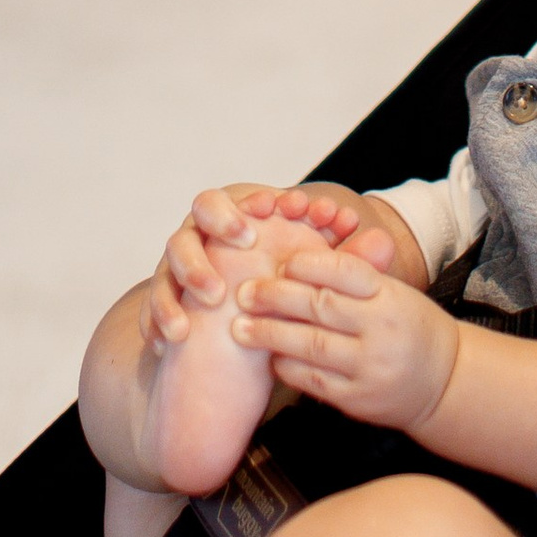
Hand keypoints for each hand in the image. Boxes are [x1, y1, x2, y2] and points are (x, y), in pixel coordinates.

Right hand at [142, 184, 375, 355]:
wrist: (234, 334)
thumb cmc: (278, 289)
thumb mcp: (311, 275)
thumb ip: (344, 260)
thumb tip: (384, 244)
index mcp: (235, 220)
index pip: (236, 197)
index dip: (252, 200)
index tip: (277, 208)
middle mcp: (202, 237)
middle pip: (198, 214)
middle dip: (219, 223)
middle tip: (246, 236)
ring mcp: (177, 268)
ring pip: (170, 258)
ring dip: (190, 274)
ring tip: (213, 297)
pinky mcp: (164, 302)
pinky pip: (152, 307)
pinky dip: (158, 319)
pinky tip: (174, 339)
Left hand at [231, 240, 462, 435]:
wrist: (446, 382)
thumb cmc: (410, 327)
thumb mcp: (394, 292)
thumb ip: (355, 276)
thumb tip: (303, 252)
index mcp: (389, 296)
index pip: (343, 271)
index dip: (307, 264)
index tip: (279, 261)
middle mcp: (380, 330)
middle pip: (320, 307)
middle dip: (275, 297)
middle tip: (244, 292)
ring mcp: (369, 368)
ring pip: (311, 346)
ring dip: (270, 334)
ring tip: (240, 327)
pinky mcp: (358, 399)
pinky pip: (313, 381)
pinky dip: (287, 367)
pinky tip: (269, 357)